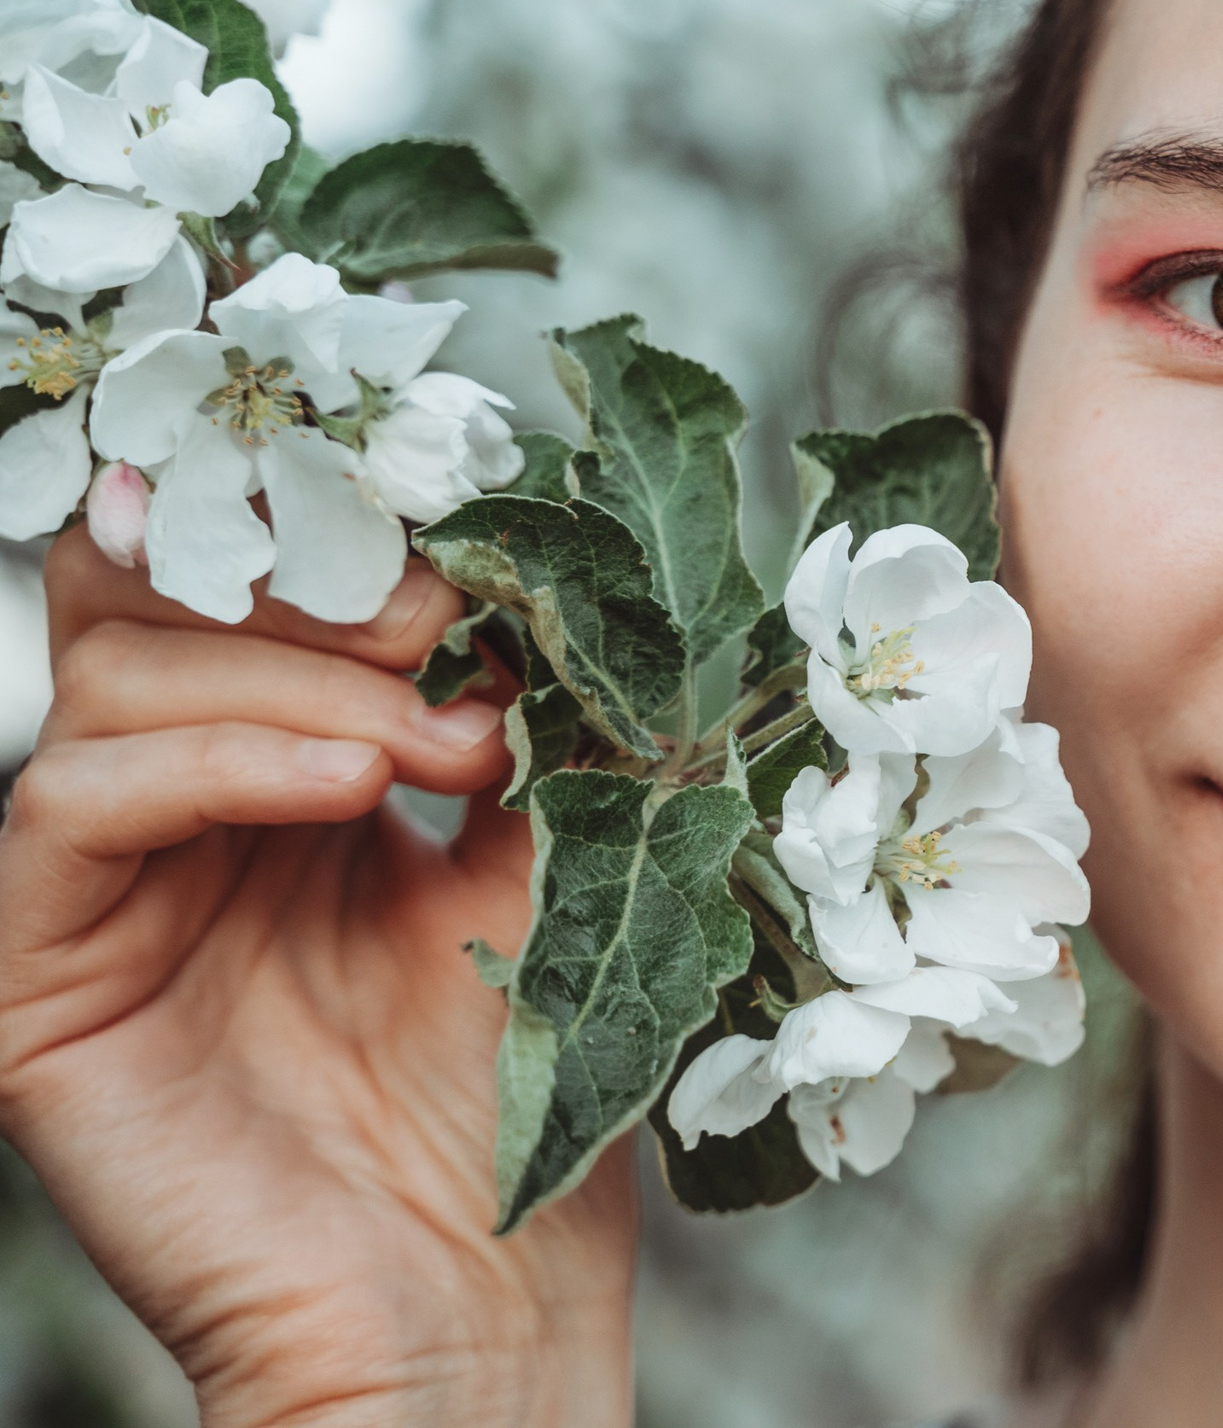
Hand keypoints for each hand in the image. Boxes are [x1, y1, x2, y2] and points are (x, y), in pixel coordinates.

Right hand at [0, 528, 637, 1427]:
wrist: (480, 1310)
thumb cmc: (524, 1112)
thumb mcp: (549, 873)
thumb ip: (526, 726)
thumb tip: (546, 568)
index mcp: (304, 780)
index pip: (261, 589)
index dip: (348, 536)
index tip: (477, 539)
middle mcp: (188, 819)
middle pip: (162, 599)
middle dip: (312, 581)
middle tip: (448, 618)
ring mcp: (106, 895)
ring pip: (120, 677)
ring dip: (301, 676)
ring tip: (439, 745)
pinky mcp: (40, 980)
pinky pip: (72, 804)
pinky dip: (215, 758)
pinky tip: (347, 787)